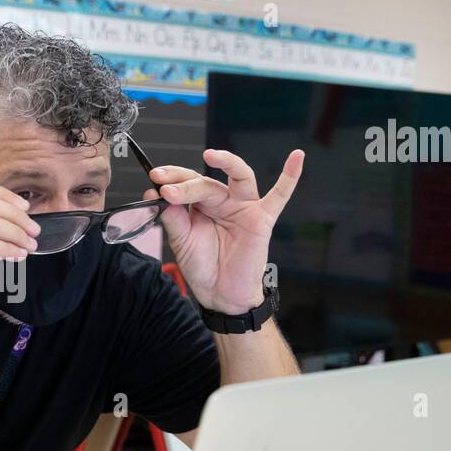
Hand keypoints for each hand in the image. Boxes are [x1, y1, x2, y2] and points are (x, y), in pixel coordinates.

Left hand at [144, 148, 303, 315]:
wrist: (220, 294)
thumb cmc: (203, 267)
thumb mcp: (181, 241)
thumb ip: (171, 217)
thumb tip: (153, 192)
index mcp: (201, 205)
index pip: (187, 183)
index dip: (172, 179)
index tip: (155, 179)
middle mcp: (222, 201)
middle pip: (206, 182)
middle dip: (186, 183)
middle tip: (167, 186)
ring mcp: (243, 207)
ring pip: (239, 176)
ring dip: (227, 162)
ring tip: (211, 155)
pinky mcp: (262, 219)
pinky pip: (279, 196)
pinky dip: (289, 177)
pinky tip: (297, 157)